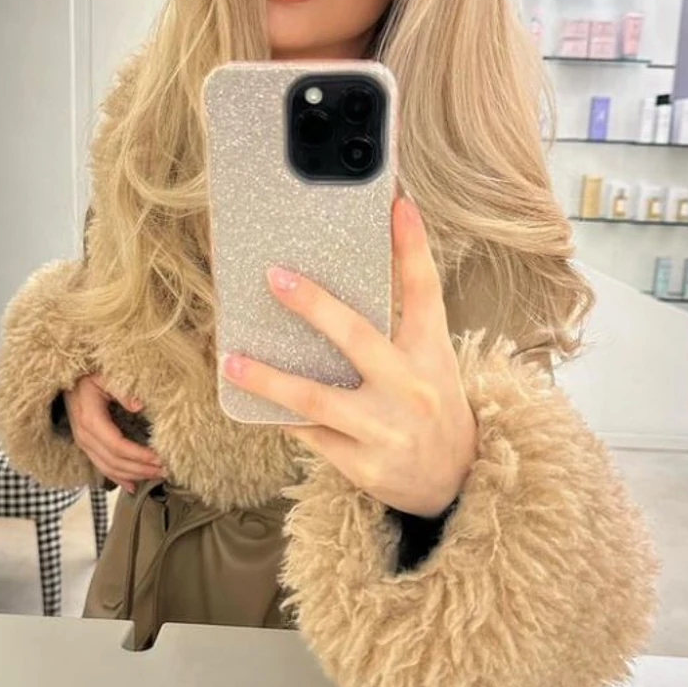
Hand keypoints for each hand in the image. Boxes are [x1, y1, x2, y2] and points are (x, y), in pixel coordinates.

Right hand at [64, 374, 164, 493]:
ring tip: (156, 476)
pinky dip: (118, 479)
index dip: (139, 455)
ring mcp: (84, 444)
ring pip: (109, 468)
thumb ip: (122, 391)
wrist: (66, 383)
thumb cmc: (87, 378)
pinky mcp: (86, 447)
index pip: (117, 446)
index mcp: (91, 421)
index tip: (159, 458)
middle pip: (115, 461)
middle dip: (141, 468)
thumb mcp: (103, 377)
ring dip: (133, 475)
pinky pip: (101, 467)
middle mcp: (85, 437)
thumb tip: (139, 405)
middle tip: (164, 470)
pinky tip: (132, 486)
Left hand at [222, 196, 477, 517]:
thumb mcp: (429, 357)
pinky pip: (311, 434)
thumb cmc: (431, 403)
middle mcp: (411, 387)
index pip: (425, 290)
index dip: (412, 246)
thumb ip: (401, 319)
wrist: (456, 482)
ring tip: (231, 361)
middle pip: (358, 336)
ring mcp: (385, 428)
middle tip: (274, 276)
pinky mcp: (364, 465)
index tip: (397, 204)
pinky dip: (282, 416)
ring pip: (316, 397)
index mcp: (432, 352)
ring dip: (269, 379)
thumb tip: (350, 272)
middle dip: (314, 305)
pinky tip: (254, 401)